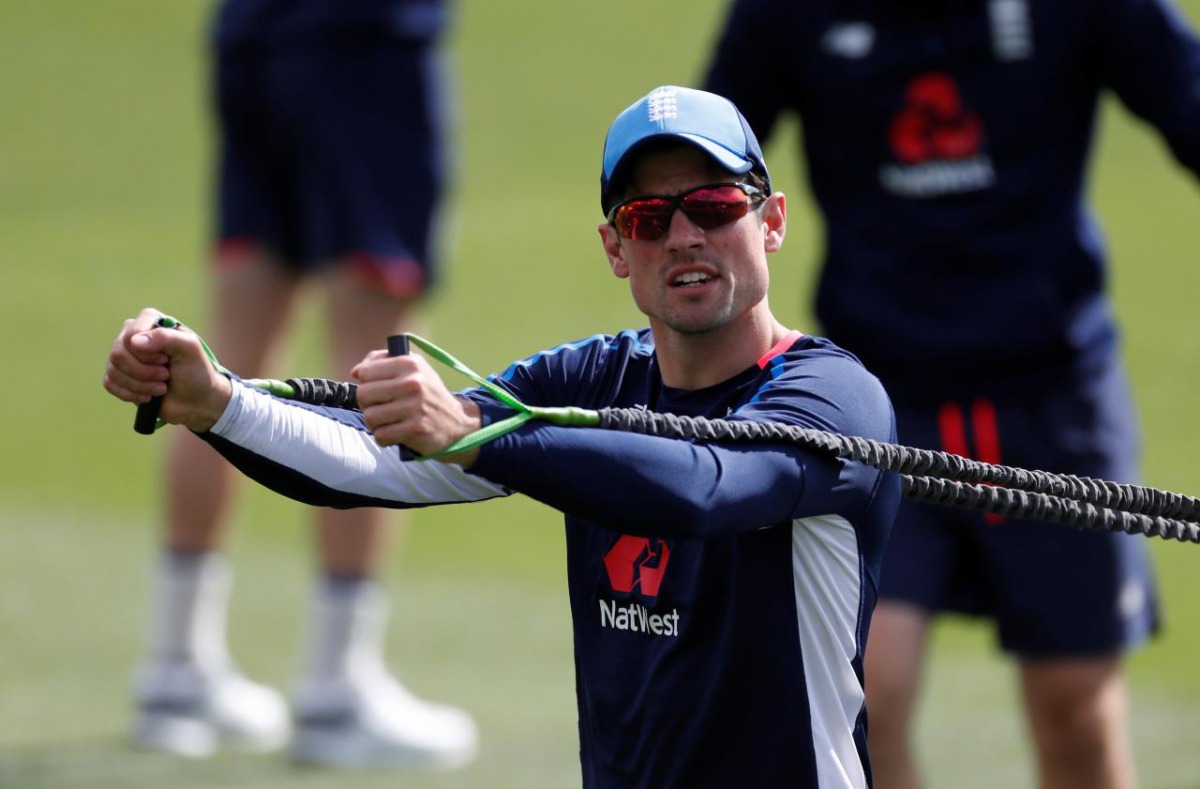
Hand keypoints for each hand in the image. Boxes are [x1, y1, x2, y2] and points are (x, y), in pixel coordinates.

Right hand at [103, 308, 232, 432]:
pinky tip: (148, 396)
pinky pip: (109, 383)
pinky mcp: (119, 376)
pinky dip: (130, 394)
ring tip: (162, 387)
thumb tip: (134, 342)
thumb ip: (166, 337)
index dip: (147, 353)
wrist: (196, 401)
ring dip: (141, 385)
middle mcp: (133, 335)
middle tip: (166, 376)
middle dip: (145, 372)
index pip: (131, 334)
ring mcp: (125, 356)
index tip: (167, 360)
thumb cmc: (196, 372)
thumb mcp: (190, 350)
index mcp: (150, 321)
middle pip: (118, 353)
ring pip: (113, 370)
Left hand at [352, 349, 481, 464]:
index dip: (365, 382)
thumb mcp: (413, 369)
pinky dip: (384, 437)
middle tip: (380, 407)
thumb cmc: (427, 394)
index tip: (376, 389)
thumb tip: (356, 372)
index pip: (366, 372)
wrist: (457, 422)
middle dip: (367, 404)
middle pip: (363, 394)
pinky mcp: (415, 429)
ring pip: (370, 416)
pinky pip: (381, 435)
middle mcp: (414, 383)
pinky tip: (395, 433)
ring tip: (388, 421)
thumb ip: (383, 362)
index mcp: (411, 364)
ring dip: (375, 423)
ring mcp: (415, 407)